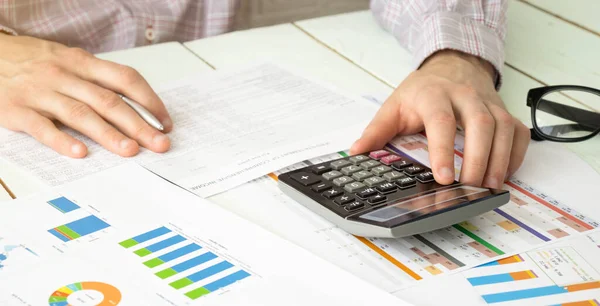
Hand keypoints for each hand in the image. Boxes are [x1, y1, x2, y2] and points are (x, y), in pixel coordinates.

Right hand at [0, 34, 171, 157]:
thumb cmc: (36, 62)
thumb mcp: (69, 62)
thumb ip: (98, 80)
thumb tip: (137, 106)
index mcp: (82, 63)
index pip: (125, 79)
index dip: (149, 101)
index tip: (165, 123)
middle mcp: (65, 75)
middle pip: (108, 101)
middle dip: (138, 124)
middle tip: (159, 144)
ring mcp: (40, 92)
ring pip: (80, 114)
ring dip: (108, 134)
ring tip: (130, 151)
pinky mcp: (16, 109)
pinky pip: (41, 127)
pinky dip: (62, 140)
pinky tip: (80, 153)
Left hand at [350, 50, 529, 188]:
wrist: (452, 64)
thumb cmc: (422, 90)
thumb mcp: (394, 105)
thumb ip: (376, 130)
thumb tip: (356, 152)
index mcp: (434, 95)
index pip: (441, 121)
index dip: (443, 150)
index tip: (444, 178)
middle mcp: (465, 96)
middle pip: (480, 124)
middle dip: (478, 158)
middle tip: (470, 187)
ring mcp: (489, 103)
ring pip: (504, 128)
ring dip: (500, 160)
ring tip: (489, 187)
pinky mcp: (504, 111)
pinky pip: (518, 132)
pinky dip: (516, 155)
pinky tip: (505, 174)